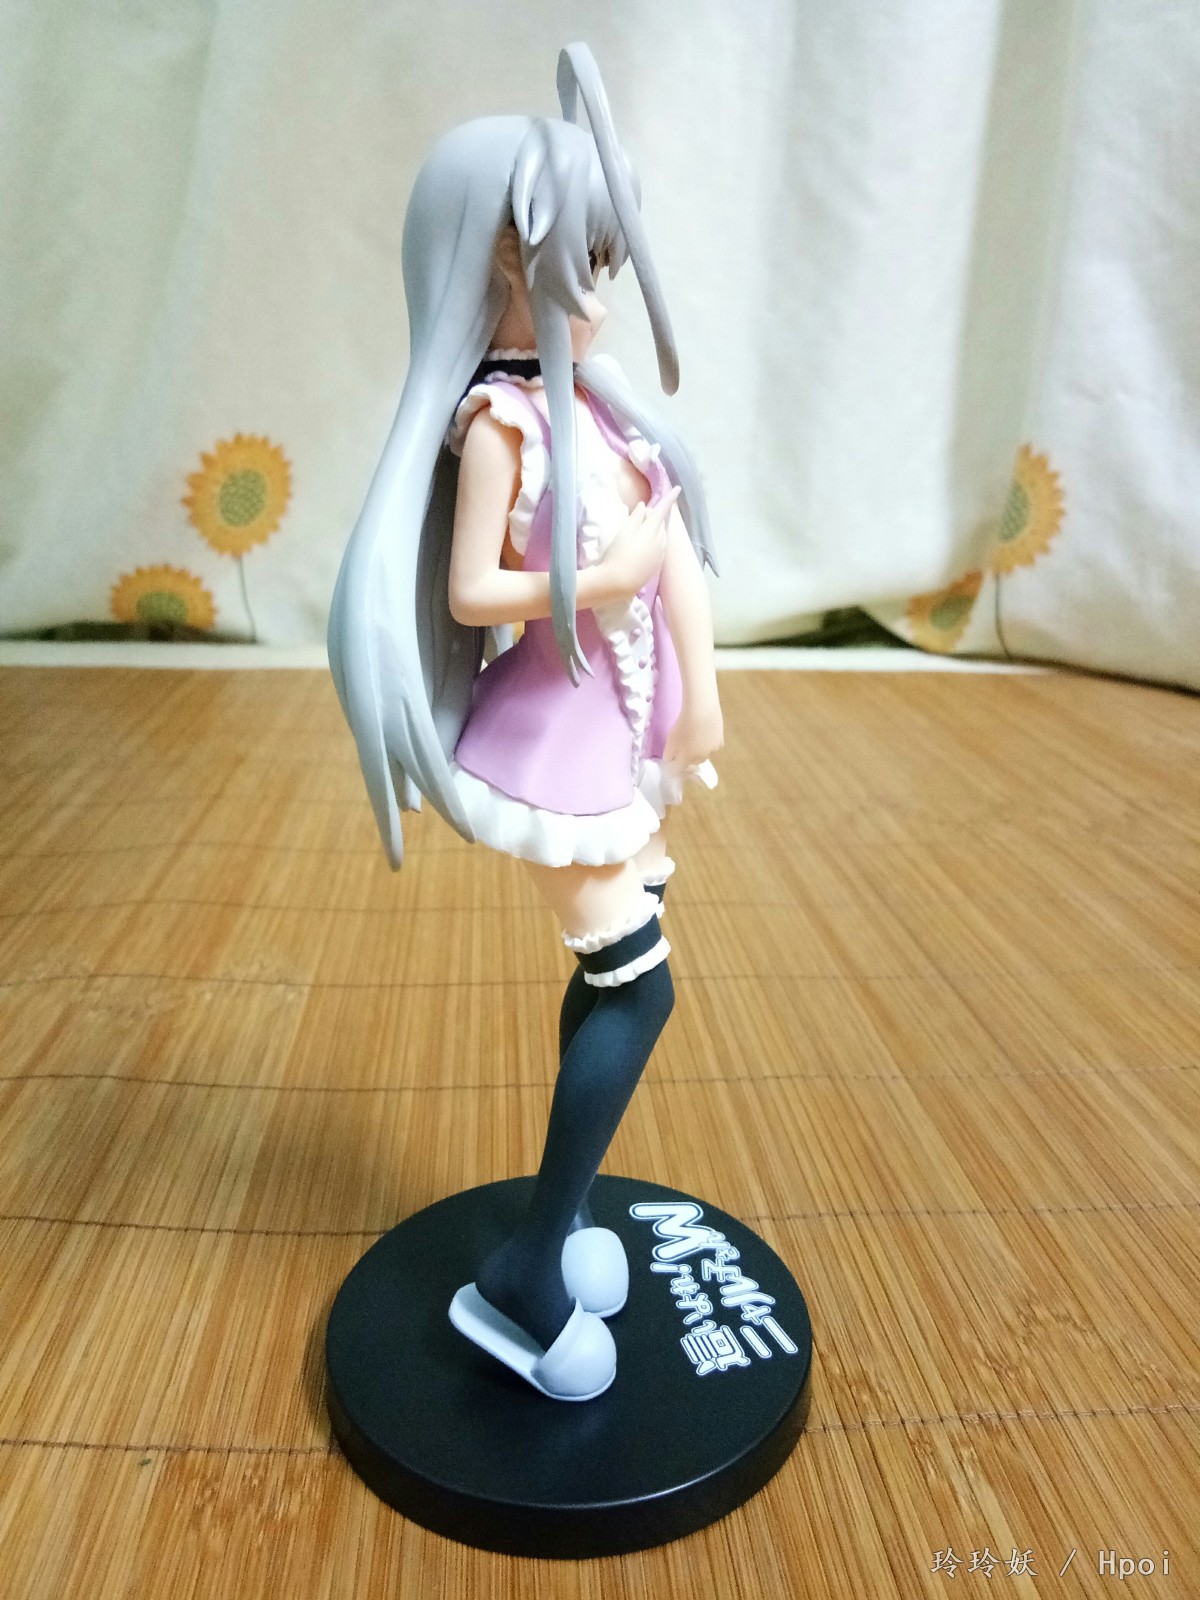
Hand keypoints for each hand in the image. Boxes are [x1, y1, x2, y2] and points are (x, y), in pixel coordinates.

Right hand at [596, 486, 680, 601]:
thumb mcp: (624, 531)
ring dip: (654, 531)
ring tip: (639, 535)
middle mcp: (661, 540)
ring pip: (661, 536)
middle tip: (641, 516)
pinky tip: (641, 549)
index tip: (678, 488)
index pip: (663, 509)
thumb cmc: (619, 553)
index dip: (670, 497)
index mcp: (652, 529)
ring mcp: (660, 554)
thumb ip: (635, 517)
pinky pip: (659, 548)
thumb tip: (644, 506)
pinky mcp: (657, 564)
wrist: (620, 582)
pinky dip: (654, 543)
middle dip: (654, 517)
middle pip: (660, 523)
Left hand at [664, 689, 723, 771]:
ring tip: (697, 738)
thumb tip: (669, 761)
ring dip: (701, 751)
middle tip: (686, 747)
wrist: (702, 710)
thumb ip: (668, 754)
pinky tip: (706, 734)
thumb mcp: (670, 739)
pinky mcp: (720, 741)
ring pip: (705, 755)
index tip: (673, 761)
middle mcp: (701, 757)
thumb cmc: (683, 724)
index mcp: (687, 758)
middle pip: (694, 762)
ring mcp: (712, 750)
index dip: (675, 767)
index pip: (679, 769)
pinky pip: (714, 747)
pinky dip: (710, 744)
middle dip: (689, 758)